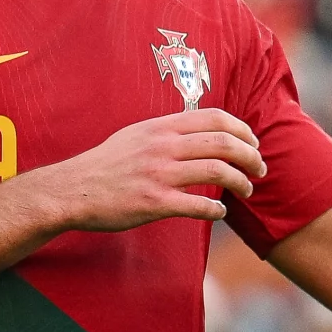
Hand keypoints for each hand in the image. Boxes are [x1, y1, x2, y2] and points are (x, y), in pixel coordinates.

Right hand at [26, 108, 265, 229]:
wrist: (71, 190)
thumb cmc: (106, 164)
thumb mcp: (136, 135)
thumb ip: (168, 132)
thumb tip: (201, 132)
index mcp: (161, 127)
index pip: (215, 118)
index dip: (243, 130)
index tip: (253, 143)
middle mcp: (162, 146)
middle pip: (224, 144)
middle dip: (251, 156)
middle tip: (260, 169)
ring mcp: (159, 174)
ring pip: (218, 172)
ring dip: (241, 182)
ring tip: (247, 190)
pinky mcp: (154, 202)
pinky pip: (199, 206)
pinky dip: (217, 210)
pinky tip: (220, 213)